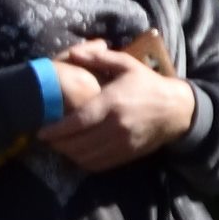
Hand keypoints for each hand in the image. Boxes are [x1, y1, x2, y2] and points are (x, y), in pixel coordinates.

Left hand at [37, 60, 195, 171]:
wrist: (177, 110)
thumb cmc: (148, 84)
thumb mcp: (127, 64)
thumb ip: (98, 58)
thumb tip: (72, 54)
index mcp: (112, 103)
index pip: (77, 122)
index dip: (56, 130)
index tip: (41, 132)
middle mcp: (116, 127)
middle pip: (77, 143)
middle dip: (57, 144)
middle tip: (47, 138)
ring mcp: (121, 144)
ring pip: (85, 157)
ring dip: (68, 154)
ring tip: (59, 145)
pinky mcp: (126, 155)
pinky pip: (97, 165)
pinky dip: (83, 162)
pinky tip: (76, 153)